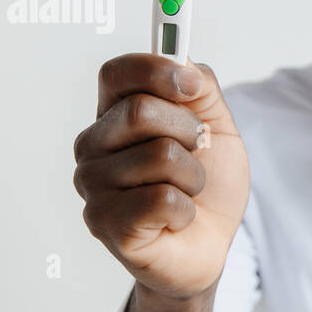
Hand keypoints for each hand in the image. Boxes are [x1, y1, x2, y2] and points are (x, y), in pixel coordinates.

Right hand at [73, 54, 249, 299]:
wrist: (209, 246)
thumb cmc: (207, 185)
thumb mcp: (218, 126)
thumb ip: (201, 87)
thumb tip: (182, 65)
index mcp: (114, 114)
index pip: (117, 73)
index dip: (155, 70)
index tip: (190, 85)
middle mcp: (93, 146)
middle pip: (141, 111)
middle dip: (190, 132)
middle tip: (195, 155)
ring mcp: (93, 186)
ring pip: (160, 156)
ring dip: (192, 177)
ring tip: (184, 192)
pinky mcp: (104, 223)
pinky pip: (163, 198)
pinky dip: (185, 209)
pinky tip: (175, 219)